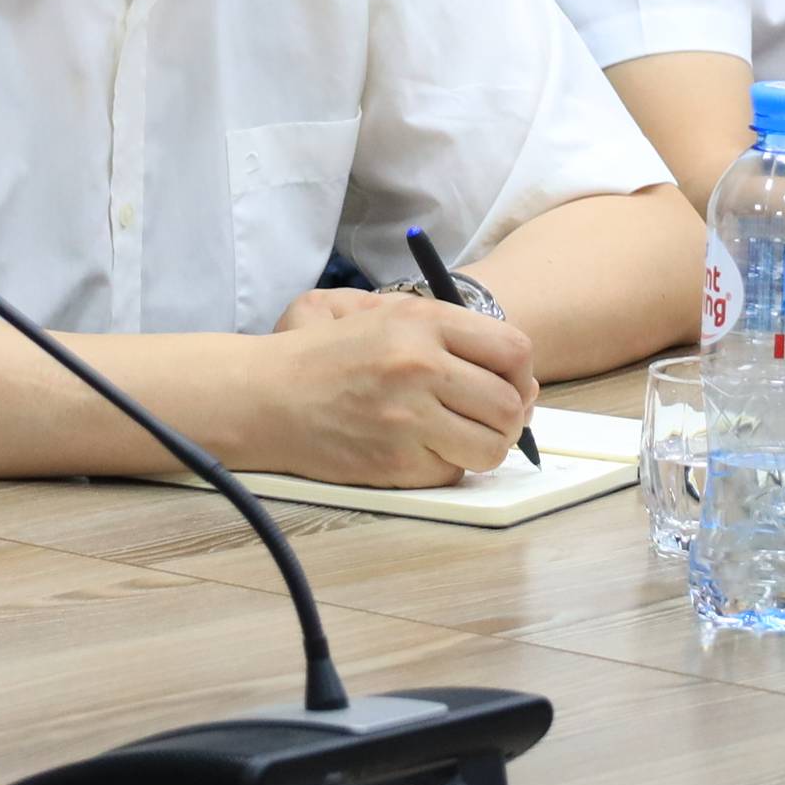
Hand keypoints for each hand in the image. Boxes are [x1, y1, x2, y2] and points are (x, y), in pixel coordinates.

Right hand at [248, 288, 537, 485]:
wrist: (264, 396)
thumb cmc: (321, 353)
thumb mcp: (378, 312)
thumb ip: (442, 325)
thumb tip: (507, 362)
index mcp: (422, 322)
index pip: (514, 350)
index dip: (520, 372)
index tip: (508, 382)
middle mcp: (421, 367)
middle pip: (510, 404)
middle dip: (509, 416)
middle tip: (487, 417)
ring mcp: (409, 418)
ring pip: (491, 446)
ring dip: (484, 446)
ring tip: (461, 437)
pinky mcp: (395, 462)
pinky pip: (452, 472)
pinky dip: (446, 466)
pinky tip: (423, 450)